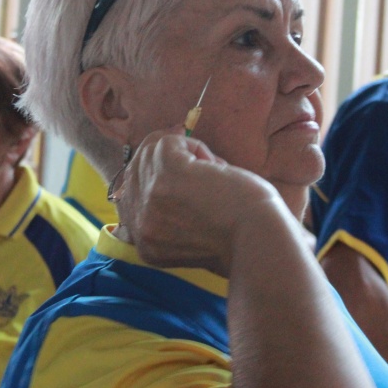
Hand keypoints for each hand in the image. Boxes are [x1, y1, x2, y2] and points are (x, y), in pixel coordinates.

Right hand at [116, 127, 286, 276]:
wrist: (260, 243)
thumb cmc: (241, 239)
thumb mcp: (193, 237)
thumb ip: (170, 214)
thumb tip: (161, 160)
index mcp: (145, 245)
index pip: (127, 197)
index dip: (149, 174)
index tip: (177, 163)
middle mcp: (140, 225)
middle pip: (134, 170)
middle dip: (167, 160)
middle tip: (201, 161)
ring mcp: (150, 199)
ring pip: (150, 151)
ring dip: (186, 154)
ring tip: (214, 171)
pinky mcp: (167, 174)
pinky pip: (169, 142)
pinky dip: (196, 147)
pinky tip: (216, 168)